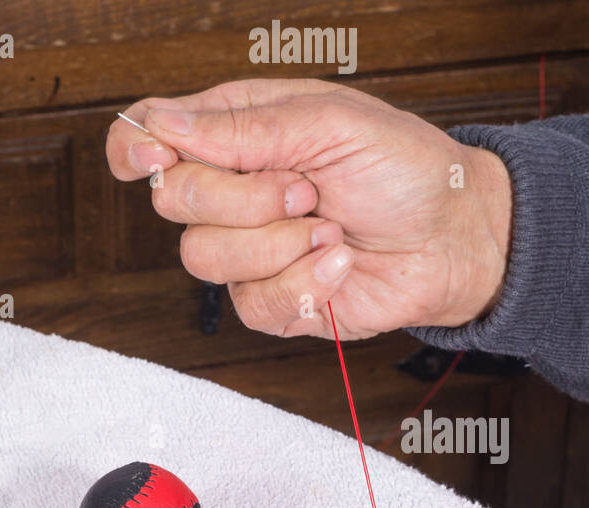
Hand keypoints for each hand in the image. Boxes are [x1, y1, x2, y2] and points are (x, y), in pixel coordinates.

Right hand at [106, 80, 512, 339]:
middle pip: (173, 200)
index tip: (152, 155)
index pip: (148, 135)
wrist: (453, 239)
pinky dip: (306, 282)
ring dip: (279, 244)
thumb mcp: (331, 124)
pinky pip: (251, 303)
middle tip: (305, 189)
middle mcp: (230, 191)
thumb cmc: (404, 169)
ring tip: (328, 227)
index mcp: (235, 131)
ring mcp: (243, 250)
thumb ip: (244, 129)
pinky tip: (338, 261)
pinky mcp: (265, 301)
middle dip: (243, 198)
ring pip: (204, 258)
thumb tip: (165, 124)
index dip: (135, 146)